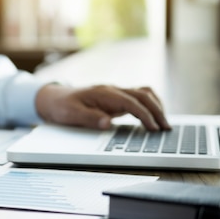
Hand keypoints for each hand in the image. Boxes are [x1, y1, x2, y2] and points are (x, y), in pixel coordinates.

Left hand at [35, 84, 170, 130]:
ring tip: (164, 123)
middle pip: (142, 95)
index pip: (131, 102)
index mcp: (103, 93)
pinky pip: (138, 98)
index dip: (144, 115)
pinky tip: (153, 117)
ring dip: (156, 106)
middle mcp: (112, 90)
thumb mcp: (71, 114)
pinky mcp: (115, 98)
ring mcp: (115, 93)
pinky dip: (149, 105)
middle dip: (157, 110)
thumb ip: (89, 118)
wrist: (53, 98)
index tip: (153, 128)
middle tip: (166, 128)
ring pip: (143, 93)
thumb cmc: (61, 106)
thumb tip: (107, 123)